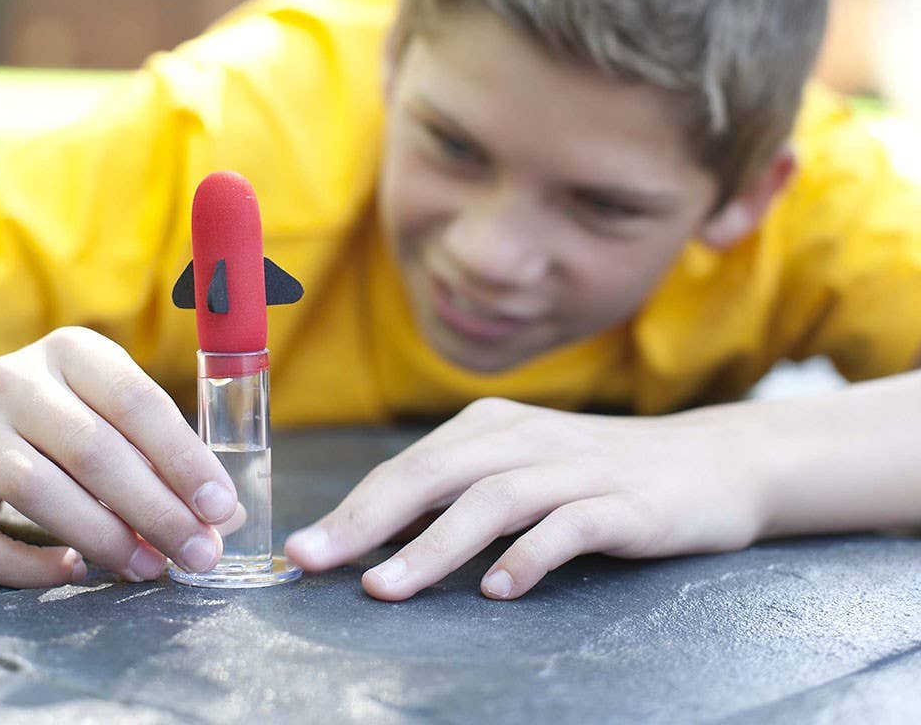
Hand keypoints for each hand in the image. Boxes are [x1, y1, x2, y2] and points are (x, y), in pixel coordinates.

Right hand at [0, 327, 237, 587]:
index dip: (185, 458)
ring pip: (40, 492)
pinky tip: (76, 571)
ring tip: (150, 567)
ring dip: (106, 538)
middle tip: (200, 553)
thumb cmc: (58, 415)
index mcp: (72, 351)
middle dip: (158, 511)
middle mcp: (12, 382)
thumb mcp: (107, 408)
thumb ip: (163, 455)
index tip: (221, 506)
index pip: (138, 402)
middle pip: (96, 452)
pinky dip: (32, 567)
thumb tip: (229, 516)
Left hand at [285, 397, 766, 600]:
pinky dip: (530, 555)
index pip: (409, 466)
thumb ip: (460, 492)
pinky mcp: (623, 503)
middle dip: (368, 518)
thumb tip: (381, 537)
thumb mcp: (522, 467)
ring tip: (387, 587)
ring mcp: (576, 469)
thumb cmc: (598, 472)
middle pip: (436, 473)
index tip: (304, 550)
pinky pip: (569, 527)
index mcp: (492, 426)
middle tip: (316, 561)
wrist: (709, 463)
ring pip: (493, 500)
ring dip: (435, 545)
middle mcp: (526, 438)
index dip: (353, 507)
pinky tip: (498, 588)